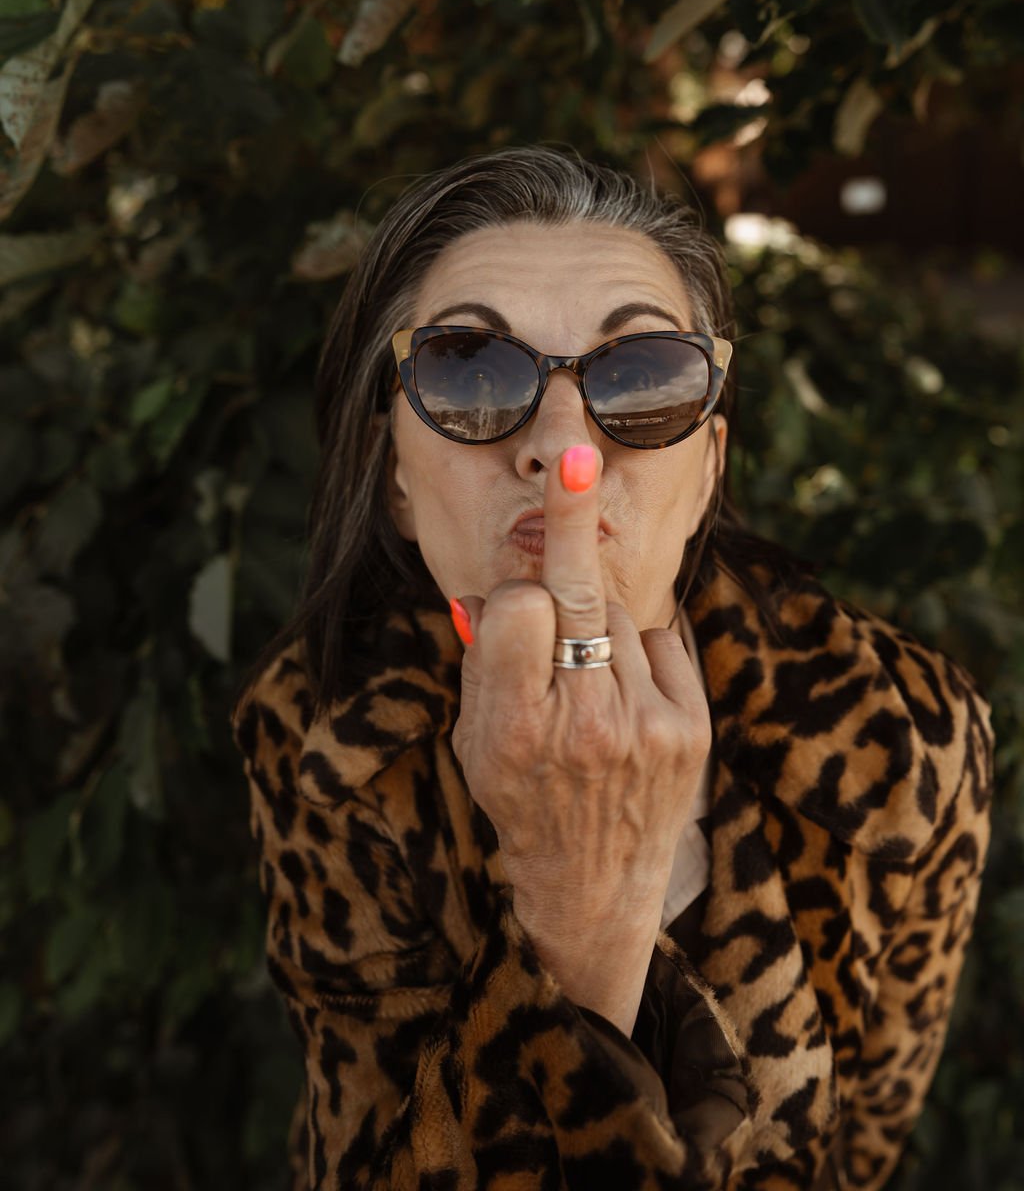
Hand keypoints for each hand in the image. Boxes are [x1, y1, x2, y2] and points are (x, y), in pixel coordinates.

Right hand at [449, 442, 711, 922]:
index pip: (519, 613)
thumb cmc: (520, 801)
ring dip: (595, 623)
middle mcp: (585, 725)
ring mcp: (646, 726)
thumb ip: (485, 664)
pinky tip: (623, 691)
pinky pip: (658, 639)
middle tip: (573, 455)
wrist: (595, 889)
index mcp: (517, 729)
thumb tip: (491, 588)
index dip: (513, 600)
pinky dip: (636, 648)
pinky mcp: (691, 728)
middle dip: (570, 521)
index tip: (512, 599)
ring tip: (587, 682)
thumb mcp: (477, 742)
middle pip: (577, 596)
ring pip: (617, 614)